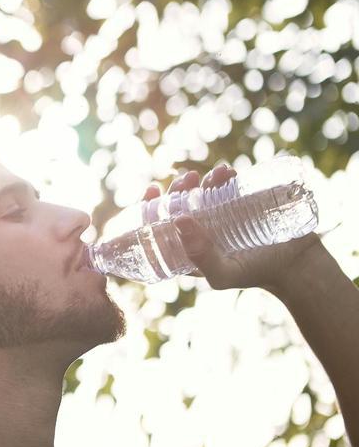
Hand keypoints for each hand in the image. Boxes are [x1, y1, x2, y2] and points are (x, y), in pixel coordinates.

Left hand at [142, 164, 323, 291]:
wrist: (297, 266)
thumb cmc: (254, 274)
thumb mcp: (222, 274)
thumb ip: (200, 256)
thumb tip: (178, 220)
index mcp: (187, 248)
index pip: (159, 226)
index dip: (150, 207)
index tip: (152, 190)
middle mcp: (201, 231)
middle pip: (179, 205)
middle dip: (178, 188)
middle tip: (187, 179)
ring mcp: (222, 217)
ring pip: (202, 192)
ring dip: (202, 179)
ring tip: (213, 174)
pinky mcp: (243, 205)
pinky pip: (228, 186)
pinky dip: (224, 176)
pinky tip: (226, 171)